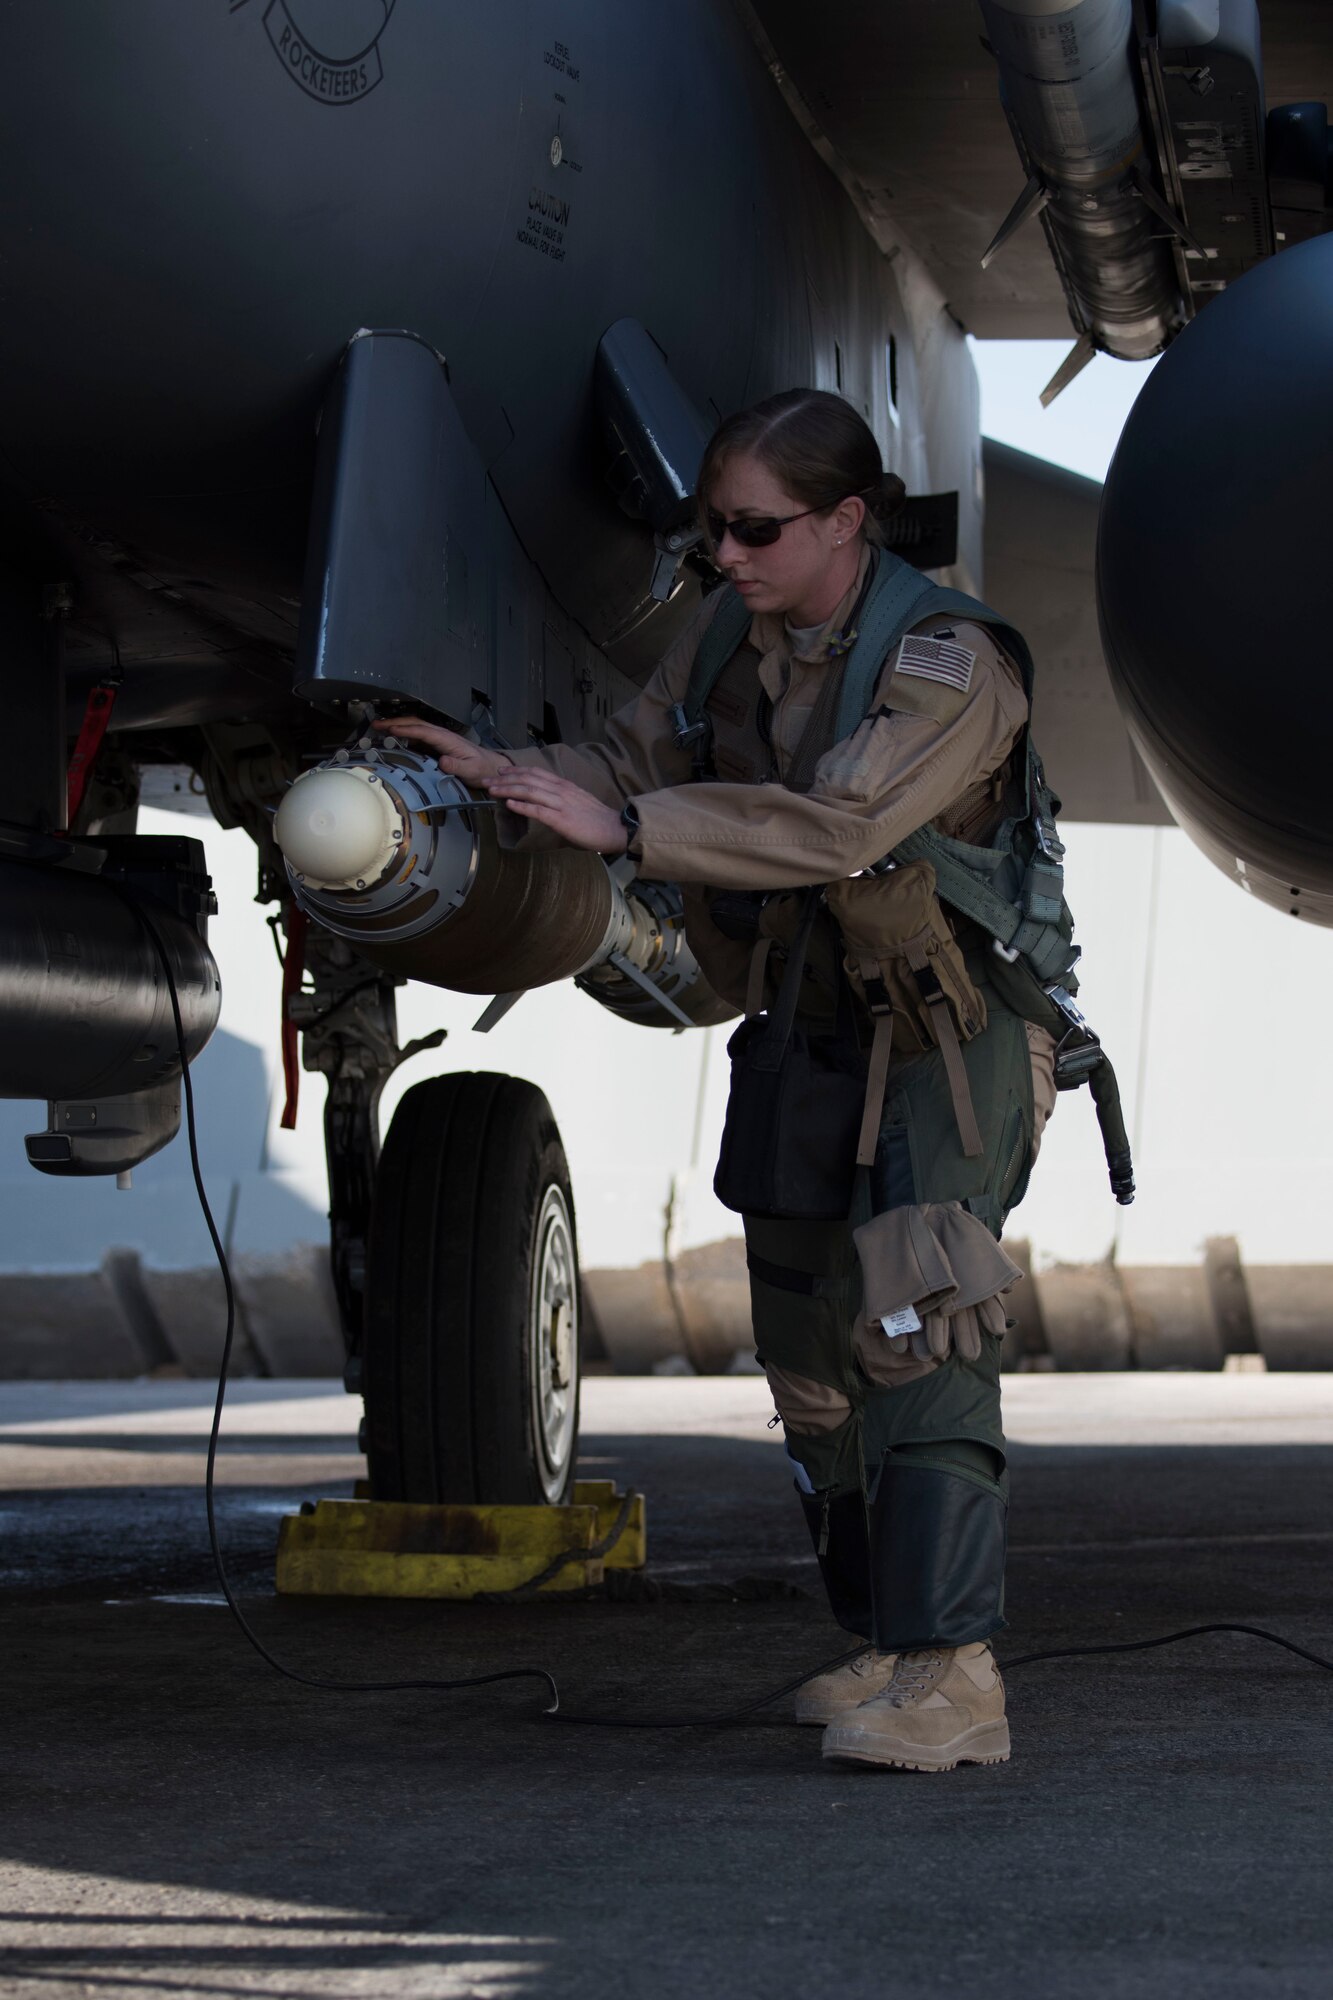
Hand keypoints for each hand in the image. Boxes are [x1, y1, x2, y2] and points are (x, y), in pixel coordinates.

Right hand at [372, 716, 510, 785]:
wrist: (491, 767)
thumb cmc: (482, 769)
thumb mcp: (472, 770)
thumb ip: (457, 766)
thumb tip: (442, 761)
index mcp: (448, 739)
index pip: (423, 731)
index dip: (406, 729)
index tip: (390, 729)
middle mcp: (442, 736)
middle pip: (415, 724)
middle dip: (395, 722)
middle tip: (377, 724)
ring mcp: (439, 739)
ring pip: (415, 727)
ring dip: (397, 725)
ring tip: (380, 727)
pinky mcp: (438, 745)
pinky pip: (418, 736)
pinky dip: (404, 733)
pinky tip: (395, 737)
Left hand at [481, 766, 625, 853]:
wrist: (616, 828)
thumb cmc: (598, 819)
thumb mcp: (578, 801)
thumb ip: (561, 798)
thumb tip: (545, 801)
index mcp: (565, 785)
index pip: (536, 772)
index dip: (516, 771)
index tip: (501, 771)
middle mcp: (561, 790)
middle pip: (528, 779)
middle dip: (505, 779)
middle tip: (487, 781)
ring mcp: (561, 804)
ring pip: (530, 791)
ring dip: (508, 790)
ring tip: (492, 790)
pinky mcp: (562, 819)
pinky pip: (538, 810)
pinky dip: (522, 806)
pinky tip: (509, 804)